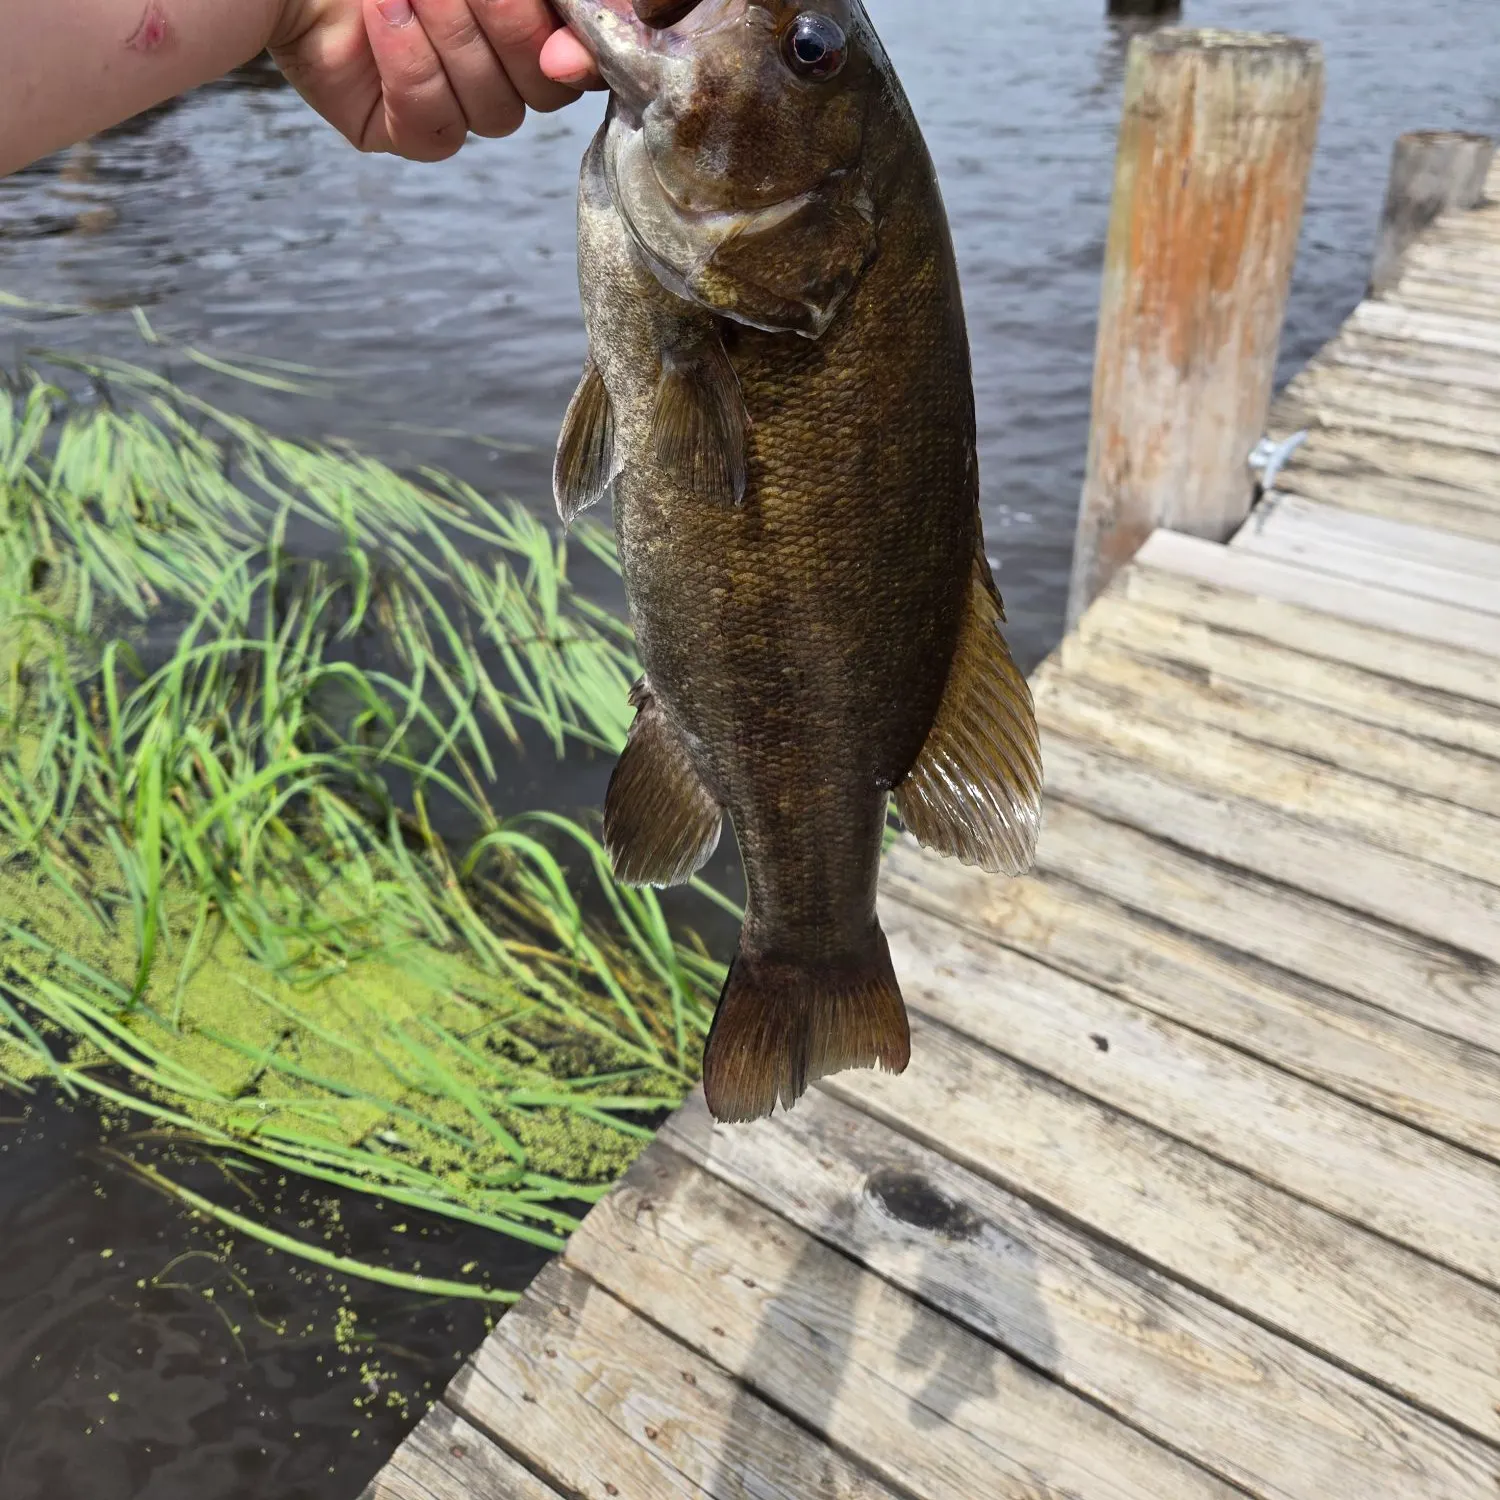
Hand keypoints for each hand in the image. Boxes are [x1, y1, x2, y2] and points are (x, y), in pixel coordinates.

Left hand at [269, 0, 600, 162]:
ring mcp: (452, 104)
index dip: (581, 51)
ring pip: (495, 114)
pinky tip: (380, 14)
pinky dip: (410, 70)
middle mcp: (500, 68)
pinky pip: (434, 131)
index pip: (582, 57)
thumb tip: (572, 56)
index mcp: (530, 23)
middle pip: (546, 89)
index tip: (561, 40)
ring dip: (450, 38)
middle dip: (506, 24)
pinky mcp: (400, 131)